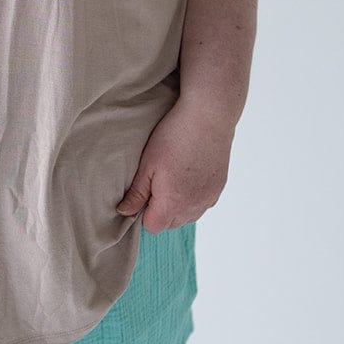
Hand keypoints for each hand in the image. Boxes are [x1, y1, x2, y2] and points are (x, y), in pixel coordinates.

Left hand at [115, 99, 233, 232]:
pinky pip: (202, 204)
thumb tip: (124, 212)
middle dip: (160, 209)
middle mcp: (194, 207)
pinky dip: (193, 196)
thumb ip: (136, 193)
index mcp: (173, 204)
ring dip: (178, 205)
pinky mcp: (219, 188)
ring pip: (188, 215)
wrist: (208, 116)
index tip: (144, 191)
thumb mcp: (147, 164)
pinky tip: (188, 174)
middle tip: (157, 180)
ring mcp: (209, 198)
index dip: (144, 211)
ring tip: (173, 176)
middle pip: (171, 224)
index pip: (153, 227)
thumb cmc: (174, 137)